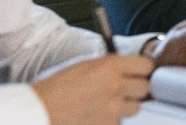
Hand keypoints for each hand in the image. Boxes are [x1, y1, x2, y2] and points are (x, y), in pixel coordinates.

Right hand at [33, 54, 153, 124]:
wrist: (39, 111)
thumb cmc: (54, 88)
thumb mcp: (84, 66)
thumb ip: (108, 66)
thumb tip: (125, 67)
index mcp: (110, 67)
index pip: (146, 66)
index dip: (142, 70)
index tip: (138, 73)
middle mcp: (116, 87)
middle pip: (145, 88)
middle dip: (135, 89)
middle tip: (122, 90)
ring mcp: (114, 110)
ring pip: (136, 108)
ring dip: (125, 107)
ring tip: (105, 105)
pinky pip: (120, 122)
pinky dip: (111, 120)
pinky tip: (97, 116)